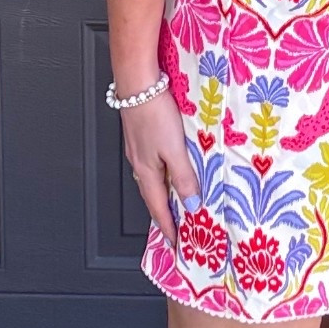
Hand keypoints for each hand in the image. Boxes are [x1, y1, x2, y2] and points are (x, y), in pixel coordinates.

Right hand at [121, 85, 199, 251]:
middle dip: (164, 215)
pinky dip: (162, 175)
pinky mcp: (141, 136)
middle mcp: (139, 163)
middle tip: (176, 229)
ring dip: (164, 195)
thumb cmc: (155, 113)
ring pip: (153, 180)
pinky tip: (170, 170)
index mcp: (146, 171)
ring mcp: (138, 150)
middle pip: (153, 196)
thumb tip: (190, 204)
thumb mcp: (175, 149)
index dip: (168, 227)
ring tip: (176, 204)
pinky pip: (153, 165)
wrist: (138, 83)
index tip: (174, 244)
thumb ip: (184, 177)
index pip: (158, 208)